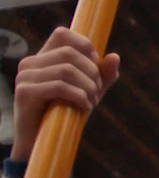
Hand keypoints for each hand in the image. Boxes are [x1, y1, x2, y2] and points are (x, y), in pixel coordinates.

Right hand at [10, 27, 120, 162]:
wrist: (41, 143)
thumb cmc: (65, 114)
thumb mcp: (88, 91)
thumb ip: (102, 75)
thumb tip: (115, 56)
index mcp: (43, 58)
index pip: (62, 33)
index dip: (85, 45)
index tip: (96, 67)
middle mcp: (30, 63)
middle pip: (70, 52)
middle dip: (92, 72)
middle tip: (97, 92)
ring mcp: (24, 77)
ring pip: (66, 69)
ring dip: (88, 86)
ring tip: (92, 101)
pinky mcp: (24, 92)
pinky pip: (59, 86)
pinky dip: (79, 96)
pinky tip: (85, 107)